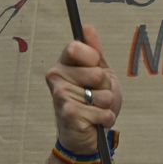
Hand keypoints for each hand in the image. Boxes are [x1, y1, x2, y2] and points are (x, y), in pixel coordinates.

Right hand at [45, 26, 121, 156]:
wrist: (87, 136)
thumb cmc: (92, 103)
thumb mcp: (99, 74)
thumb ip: (95, 51)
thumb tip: (87, 27)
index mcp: (64, 63)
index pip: (79, 47)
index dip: (94, 60)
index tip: (95, 71)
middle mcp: (56, 76)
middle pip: (97, 73)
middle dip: (106, 88)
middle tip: (95, 96)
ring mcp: (60, 95)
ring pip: (102, 95)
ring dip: (106, 106)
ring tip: (95, 110)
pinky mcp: (68, 114)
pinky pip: (101, 112)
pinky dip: (105, 119)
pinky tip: (95, 122)